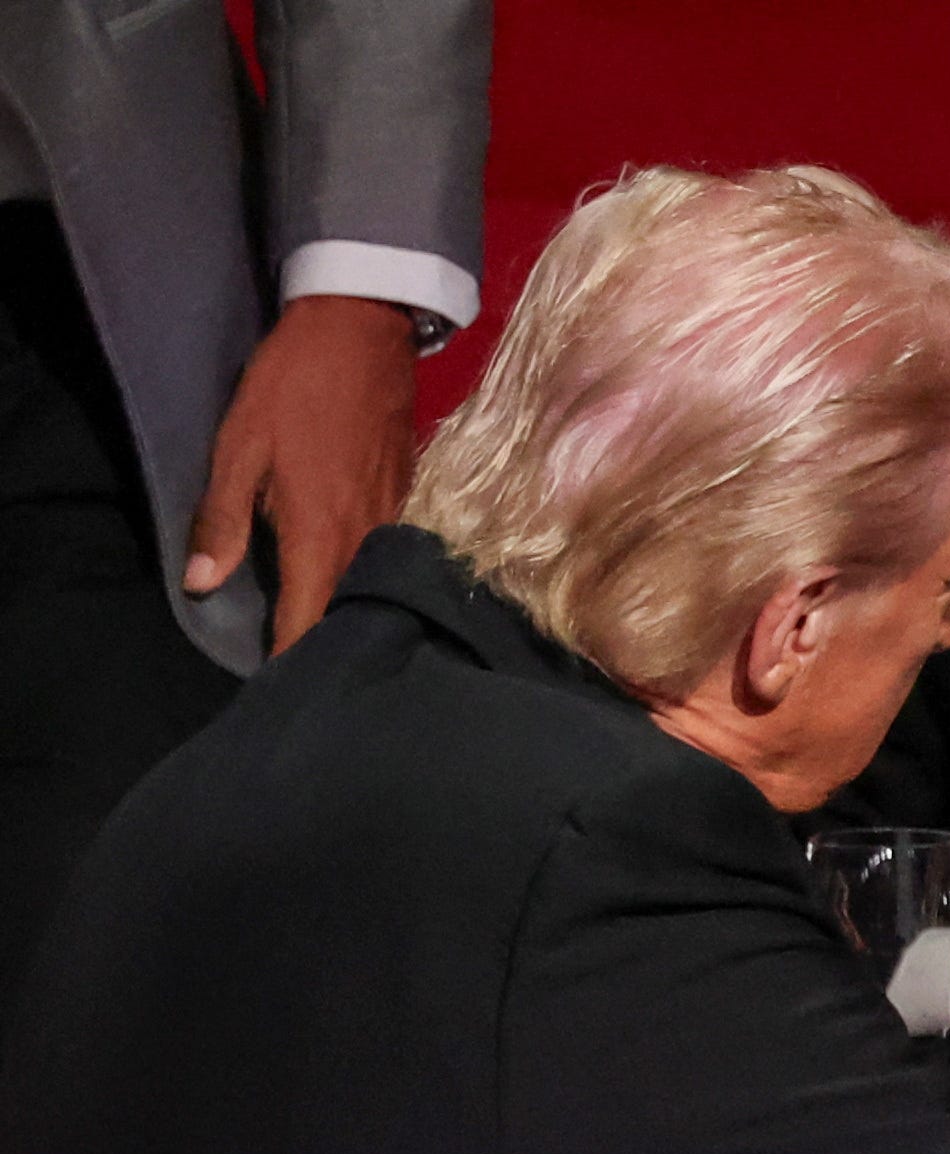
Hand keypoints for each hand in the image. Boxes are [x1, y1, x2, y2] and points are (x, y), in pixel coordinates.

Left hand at [185, 295, 418, 654]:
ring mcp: (396, 520)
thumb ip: (222, 518)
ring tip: (330, 641)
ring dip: (351, 615)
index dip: (288, 659)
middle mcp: (366, 537)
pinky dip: (371, 580)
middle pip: (347, 613)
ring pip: (374, 588)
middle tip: (301, 676)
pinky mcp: (409, 499)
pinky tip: (357, 586)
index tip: (276, 691)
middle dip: (324, 647)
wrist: (363, 329)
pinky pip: (390, 557)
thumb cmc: (293, 385)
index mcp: (320, 532)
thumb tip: (202, 583)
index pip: (306, 620)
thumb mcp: (239, 446)